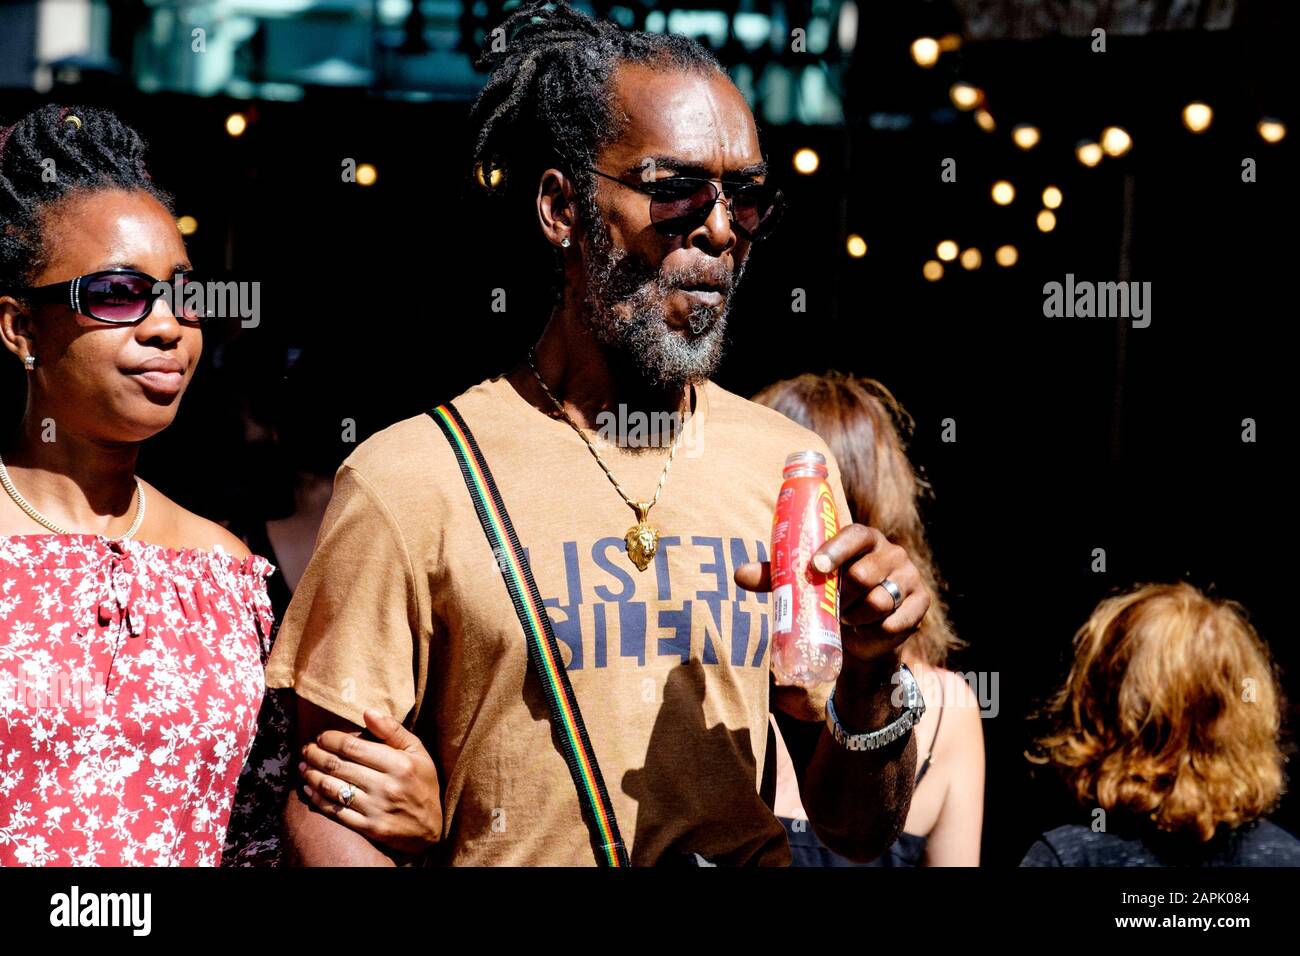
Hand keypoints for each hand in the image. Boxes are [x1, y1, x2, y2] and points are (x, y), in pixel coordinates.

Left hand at [299, 708, 441, 856]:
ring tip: (302, 766)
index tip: (321, 736)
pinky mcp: (369, 828)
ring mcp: (376, 808)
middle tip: (306, 749)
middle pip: (338, 765)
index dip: (330, 739)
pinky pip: (335, 811)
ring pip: (332, 788)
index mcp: (398, 763)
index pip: (353, 746)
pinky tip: (308, 789)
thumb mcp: (417, 752)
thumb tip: (367, 712)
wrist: (431, 829)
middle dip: (316, 754)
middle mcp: (386, 785)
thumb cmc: (423, 783)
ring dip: (311, 775)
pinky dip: (317, 798)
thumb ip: (393, 731)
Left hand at [734, 523, 929, 670]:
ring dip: (858, 616)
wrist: (860, 633)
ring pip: (880, 600)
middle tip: (833, 607)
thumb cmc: (829, 596)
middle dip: (843, 596)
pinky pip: (895, 622)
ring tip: (848, 618)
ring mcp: (909, 577)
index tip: (816, 567)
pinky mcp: (920, 604)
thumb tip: (739, 574)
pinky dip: (876, 632)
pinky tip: (867, 630)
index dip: (836, 550)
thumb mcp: (802, 584)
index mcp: (863, 538)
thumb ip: (775, 576)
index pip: (854, 535)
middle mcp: (890, 552)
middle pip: (864, 573)